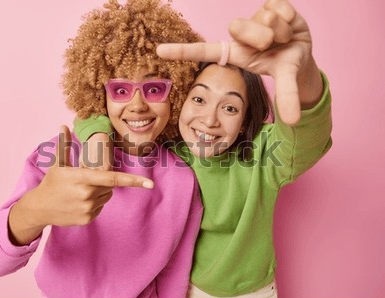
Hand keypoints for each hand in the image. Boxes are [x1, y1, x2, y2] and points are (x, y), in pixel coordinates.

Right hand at [8, 125, 152, 244]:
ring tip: (81, 191)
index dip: (133, 180)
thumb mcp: (57, 163)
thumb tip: (64, 125)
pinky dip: (95, 204)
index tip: (149, 184)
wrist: (38, 209)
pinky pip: (100, 207)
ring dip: (100, 192)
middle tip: (87, 180)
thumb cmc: (51, 183)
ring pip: (106, 196)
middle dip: (104, 181)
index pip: (112, 178)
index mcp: (81, 178)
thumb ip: (65, 144)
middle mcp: (86, 194)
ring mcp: (87, 208)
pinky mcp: (87, 219)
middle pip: (110, 185)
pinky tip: (79, 202)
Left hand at [156, 0, 322, 124]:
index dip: (182, 51)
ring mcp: (252, 17)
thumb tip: (294, 120)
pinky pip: (277, 6)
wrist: (304, 50)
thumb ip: (287, 97)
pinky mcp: (267, 4)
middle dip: (263, 39)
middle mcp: (240, 34)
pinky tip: (289, 25)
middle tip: (273, 46)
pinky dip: (289, 18)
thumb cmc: (286, 65)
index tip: (158, 52)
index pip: (203, 50)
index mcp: (235, 53)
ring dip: (280, 32)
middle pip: (239, 28)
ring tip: (283, 39)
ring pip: (262, 18)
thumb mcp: (285, 79)